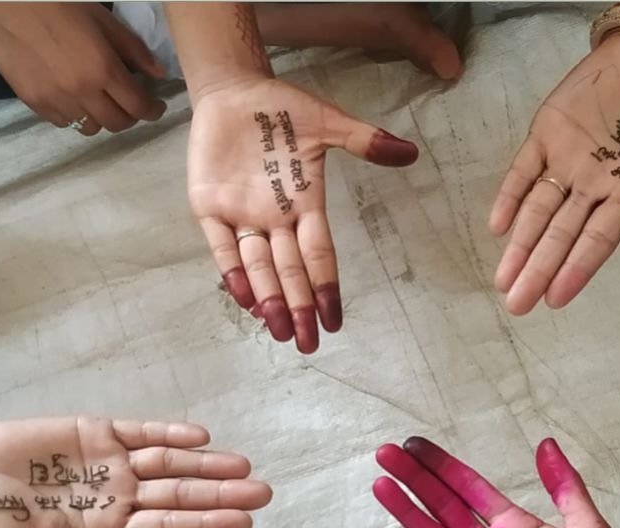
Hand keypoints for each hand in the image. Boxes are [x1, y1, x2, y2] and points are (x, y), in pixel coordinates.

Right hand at [0, 2, 165, 134]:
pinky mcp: (33, 102)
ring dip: (102, 119)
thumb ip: (133, 49)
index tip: (156, 106)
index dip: (153, 110)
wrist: (4, 1)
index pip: (138, 106)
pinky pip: (63, 123)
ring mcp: (55, 100)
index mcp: (102, 68)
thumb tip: (158, 73)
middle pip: (117, 124)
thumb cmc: (57, 2)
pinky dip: (75, 117)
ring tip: (102, 102)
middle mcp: (81, 91)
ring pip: (90, 128)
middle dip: (131, 117)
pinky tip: (75, 99)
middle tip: (132, 104)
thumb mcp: (103, 19)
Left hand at [187, 76, 418, 352]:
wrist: (233, 90)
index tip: (334, 320)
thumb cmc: (280, 108)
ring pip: (258, 267)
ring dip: (268, 298)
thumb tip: (410, 152)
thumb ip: (363, 140)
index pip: (319, 254)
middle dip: (298, 307)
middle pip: (290, 271)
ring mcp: (242, 215)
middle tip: (307, 343)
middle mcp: (275, 219)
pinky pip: (222, 246)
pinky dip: (231, 271)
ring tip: (278, 330)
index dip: (326, 287)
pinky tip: (243, 296)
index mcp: (304, 203)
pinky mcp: (209, 206)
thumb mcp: (326, 122)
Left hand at [488, 29, 619, 313]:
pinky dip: (509, 195)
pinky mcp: (547, 133)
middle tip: (517, 305)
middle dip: (538, 268)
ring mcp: (568, 160)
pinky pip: (523, 169)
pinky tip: (496, 226)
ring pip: (538, 210)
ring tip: (503, 279)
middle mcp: (593, 183)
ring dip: (520, 243)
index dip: (577, 268)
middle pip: (561, 234)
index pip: (599, 238)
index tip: (556, 300)